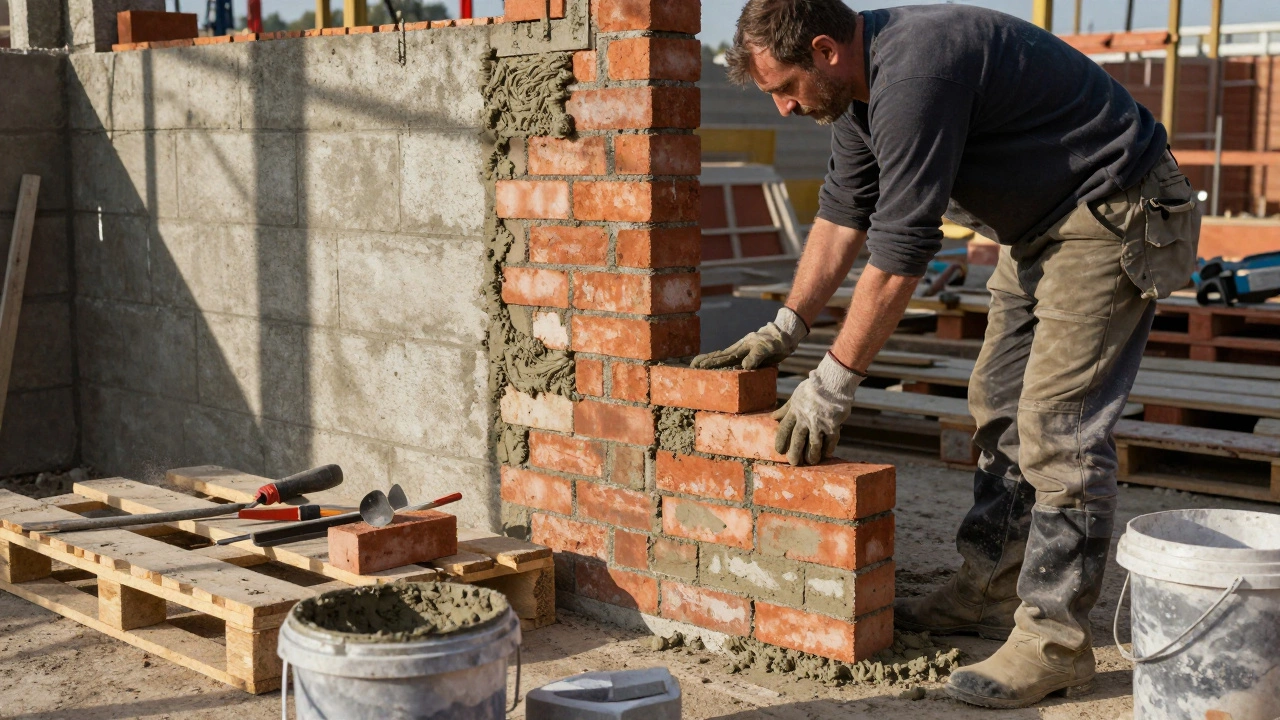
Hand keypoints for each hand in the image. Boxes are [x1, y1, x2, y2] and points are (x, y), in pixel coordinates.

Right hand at [691, 308, 808, 369]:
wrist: (785, 335)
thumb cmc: (778, 342)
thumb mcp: (769, 349)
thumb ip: (757, 357)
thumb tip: (744, 367)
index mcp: (743, 348)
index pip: (725, 357)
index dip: (713, 363)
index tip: (700, 367)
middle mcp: (740, 349)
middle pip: (720, 356)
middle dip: (706, 361)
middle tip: (692, 366)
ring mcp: (742, 350)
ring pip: (724, 356)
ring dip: (711, 361)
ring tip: (697, 364)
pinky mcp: (746, 353)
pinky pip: (731, 358)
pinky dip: (721, 361)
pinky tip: (715, 364)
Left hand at [773, 353, 864, 465]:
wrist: (833, 381)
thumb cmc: (814, 388)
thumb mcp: (796, 396)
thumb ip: (785, 409)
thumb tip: (773, 418)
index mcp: (795, 411)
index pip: (784, 429)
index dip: (781, 441)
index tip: (779, 451)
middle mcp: (805, 419)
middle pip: (797, 440)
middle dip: (794, 453)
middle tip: (793, 463)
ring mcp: (819, 423)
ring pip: (814, 444)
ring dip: (812, 454)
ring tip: (811, 462)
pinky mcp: (833, 425)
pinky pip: (830, 441)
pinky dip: (829, 448)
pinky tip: (827, 454)